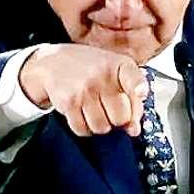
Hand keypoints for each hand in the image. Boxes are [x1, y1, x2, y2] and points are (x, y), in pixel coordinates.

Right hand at [19, 44, 147, 136]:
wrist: (53, 62)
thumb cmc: (90, 69)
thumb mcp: (115, 71)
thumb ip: (131, 98)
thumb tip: (134, 130)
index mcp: (119, 65)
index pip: (134, 79)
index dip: (138, 89)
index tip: (140, 93)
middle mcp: (102, 76)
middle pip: (120, 118)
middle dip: (117, 120)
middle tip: (110, 110)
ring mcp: (84, 89)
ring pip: (102, 127)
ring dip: (100, 126)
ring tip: (95, 111)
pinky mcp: (68, 102)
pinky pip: (82, 129)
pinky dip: (84, 128)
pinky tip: (82, 114)